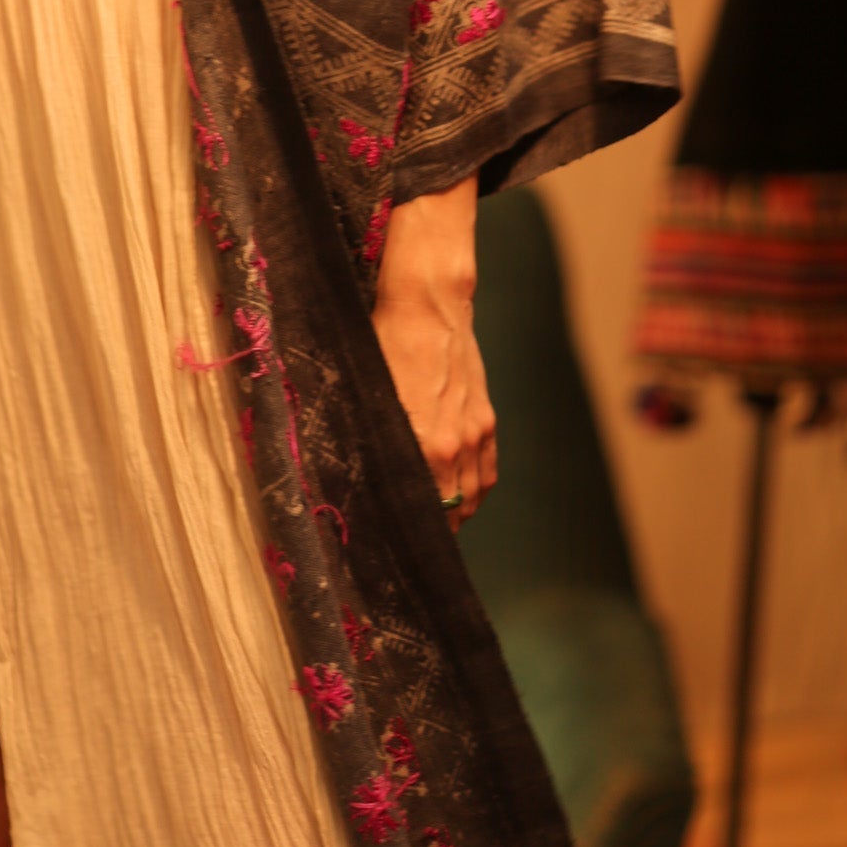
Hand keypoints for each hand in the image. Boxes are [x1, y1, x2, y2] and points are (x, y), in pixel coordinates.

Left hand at [370, 177, 497, 532]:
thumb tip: (359, 473)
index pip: (422, 506)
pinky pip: (488, 469)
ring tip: (439, 526)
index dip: (411, 528)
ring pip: (473, 493)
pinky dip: (477, 490)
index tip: (397, 541)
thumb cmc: (389, 343)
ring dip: (458, 513)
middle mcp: (455, 443)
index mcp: (425, 443)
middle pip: (451, 507)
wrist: (428, 305)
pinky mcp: (486, 416)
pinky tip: (464, 498)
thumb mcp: (372, 394)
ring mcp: (476, 430)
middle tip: (415, 541)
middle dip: (434, 528)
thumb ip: (375, 438)